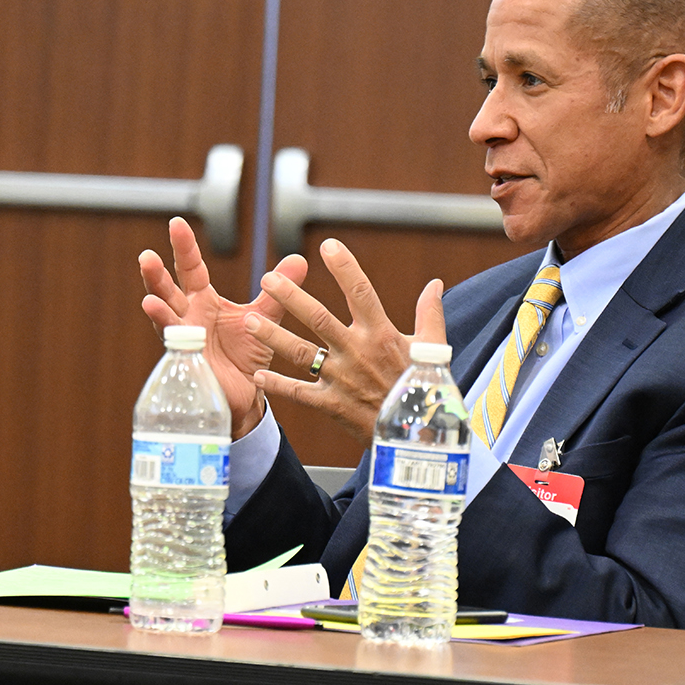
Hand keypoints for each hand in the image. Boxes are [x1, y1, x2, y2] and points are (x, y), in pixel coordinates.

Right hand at [140, 217, 308, 438]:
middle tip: (147, 256)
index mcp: (204, 300)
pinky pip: (176, 348)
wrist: (248, 393)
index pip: (191, 268)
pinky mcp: (189, 361)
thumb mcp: (264, 316)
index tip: (176, 223)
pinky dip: (169, 339)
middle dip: (156, 275)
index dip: (184, 247)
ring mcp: (185, 339)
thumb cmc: (248, 353)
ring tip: (149, 299)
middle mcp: (189, 316)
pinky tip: (161, 330)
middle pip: (168, 290)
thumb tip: (298, 257)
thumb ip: (277, 289)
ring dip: (157, 309)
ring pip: (166, 319)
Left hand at [244, 238, 446, 442]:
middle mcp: (357, 352)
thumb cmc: (427, 389)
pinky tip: (257, 375)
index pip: (361, 292)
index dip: (345, 267)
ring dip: (273, 337)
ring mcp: (342, 379)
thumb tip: (436, 283)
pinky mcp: (332, 404)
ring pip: (301, 353)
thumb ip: (430, 313)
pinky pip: (299, 393)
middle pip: (319, 318)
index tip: (328, 245)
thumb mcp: (433, 349)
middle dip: (291, 297)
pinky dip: (277, 385)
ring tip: (249, 322)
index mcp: (381, 335)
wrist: (420, 438)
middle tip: (267, 279)